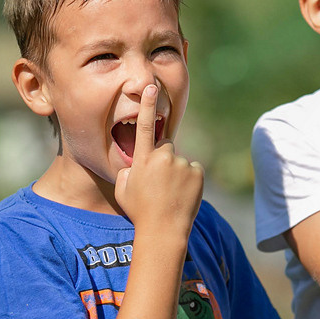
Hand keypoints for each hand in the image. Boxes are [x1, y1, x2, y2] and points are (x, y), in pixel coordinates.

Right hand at [114, 84, 203, 239]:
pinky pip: (193, 170)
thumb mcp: (123, 189)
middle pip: (165, 146)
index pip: (142, 126)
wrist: (162, 231)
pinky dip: (190, 180)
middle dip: (163, 159)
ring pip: (179, 161)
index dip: (146, 105)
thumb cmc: (139, 212)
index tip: (150, 87)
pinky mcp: (197, 173)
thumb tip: (136, 163)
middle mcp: (162, 158)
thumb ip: (129, 170)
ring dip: (177, 173)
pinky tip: (183, 195)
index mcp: (142, 160)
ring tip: (171, 194)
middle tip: (160, 183)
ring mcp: (181, 165)